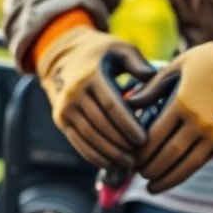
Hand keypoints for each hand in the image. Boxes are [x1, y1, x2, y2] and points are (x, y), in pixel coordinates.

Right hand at [37, 28, 154, 169]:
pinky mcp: (61, 120)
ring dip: (109, 154)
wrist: (63, 55)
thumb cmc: (100, 53)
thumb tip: (151, 76)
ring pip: (89, 137)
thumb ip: (137, 62)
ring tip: (128, 164)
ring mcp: (65, 108)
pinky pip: (78, 142)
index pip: (111, 106)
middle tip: (139, 157)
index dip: (127, 126)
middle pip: (100, 126)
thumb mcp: (119, 48)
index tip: (143, 140)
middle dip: (121, 144)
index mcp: (92, 76)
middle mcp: (75, 94)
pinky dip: (94, 156)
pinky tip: (110, 163)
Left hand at [128, 27, 212, 192]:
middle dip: (148, 168)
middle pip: (166, 155)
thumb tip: (128, 104)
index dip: (139, 152)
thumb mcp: (178, 66)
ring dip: (165, 179)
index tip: (129, 157)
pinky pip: (200, 163)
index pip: (153, 136)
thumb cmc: (212, 61)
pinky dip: (184, 174)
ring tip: (151, 187)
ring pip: (184, 166)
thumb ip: (152, 87)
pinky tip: (172, 179)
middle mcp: (197, 123)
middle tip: (136, 173)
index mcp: (181, 104)